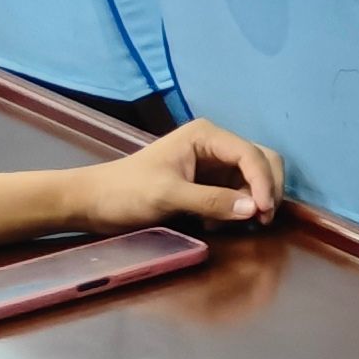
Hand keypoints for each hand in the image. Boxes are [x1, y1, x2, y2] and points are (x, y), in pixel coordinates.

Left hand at [69, 120, 282, 232]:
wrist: (92, 203)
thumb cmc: (124, 193)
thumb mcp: (167, 196)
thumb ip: (211, 200)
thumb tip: (253, 209)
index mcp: (206, 136)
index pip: (250, 154)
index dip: (263, 182)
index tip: (263, 212)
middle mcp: (215, 145)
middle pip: (262, 160)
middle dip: (266, 189)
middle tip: (262, 220)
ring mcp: (214, 164)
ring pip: (254, 178)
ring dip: (253, 200)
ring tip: (239, 223)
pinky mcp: (209, 183)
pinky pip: (239, 193)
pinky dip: (238, 208)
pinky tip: (219, 222)